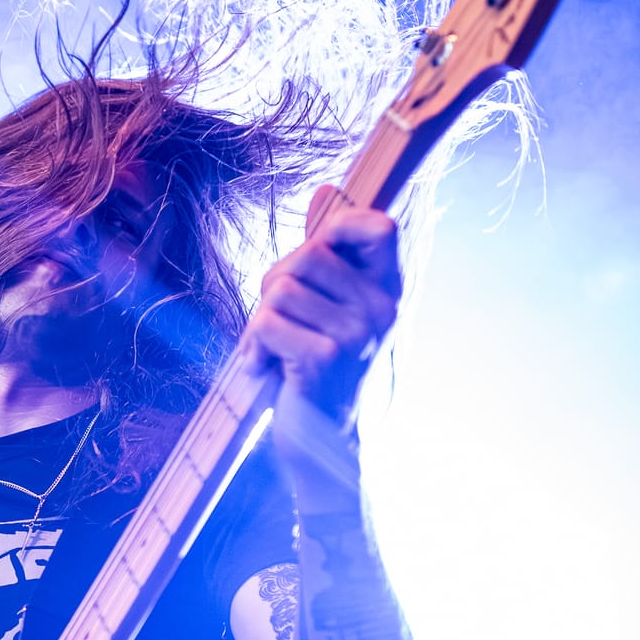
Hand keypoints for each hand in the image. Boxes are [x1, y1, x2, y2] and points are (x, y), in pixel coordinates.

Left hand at [248, 191, 400, 440]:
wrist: (325, 450)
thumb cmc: (318, 374)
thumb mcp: (326, 309)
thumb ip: (327, 255)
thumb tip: (326, 189)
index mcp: (387, 292)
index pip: (378, 227)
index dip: (337, 225)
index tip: (316, 253)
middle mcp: (381, 310)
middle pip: (307, 254)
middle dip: (275, 284)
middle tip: (274, 323)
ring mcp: (357, 335)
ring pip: (280, 289)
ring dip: (259, 322)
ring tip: (271, 353)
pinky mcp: (326, 360)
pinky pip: (266, 322)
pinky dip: (252, 348)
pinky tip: (266, 371)